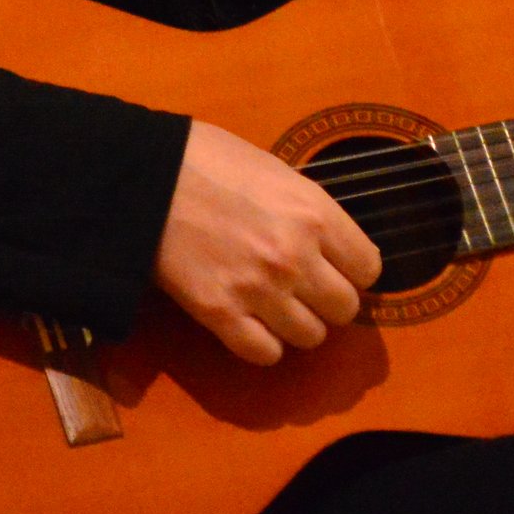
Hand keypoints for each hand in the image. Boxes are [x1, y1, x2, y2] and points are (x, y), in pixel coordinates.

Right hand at [152, 119, 382, 364]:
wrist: (145, 176)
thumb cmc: (208, 159)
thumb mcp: (275, 171)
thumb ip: (307, 211)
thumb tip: (328, 241)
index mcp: (314, 213)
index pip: (368, 268)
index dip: (354, 270)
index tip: (337, 268)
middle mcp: (295, 257)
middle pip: (345, 309)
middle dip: (329, 301)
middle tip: (306, 290)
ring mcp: (259, 290)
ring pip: (310, 337)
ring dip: (297, 324)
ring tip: (277, 306)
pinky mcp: (220, 314)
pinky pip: (266, 354)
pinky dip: (264, 345)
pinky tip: (252, 324)